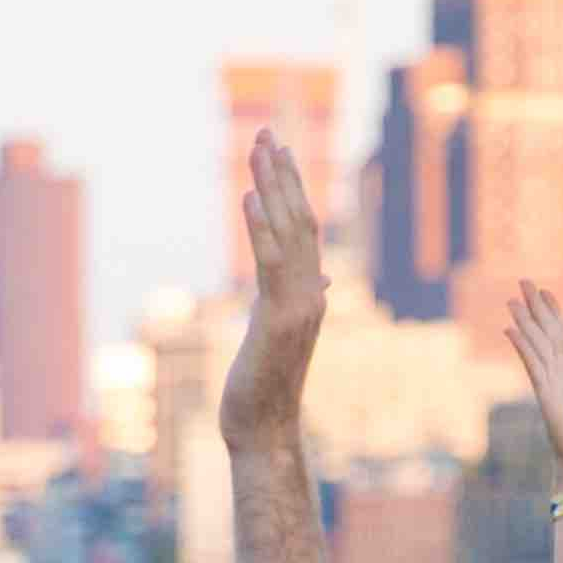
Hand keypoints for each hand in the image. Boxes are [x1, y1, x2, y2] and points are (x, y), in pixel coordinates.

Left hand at [222, 130, 324, 441]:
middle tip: (267, 132)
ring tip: (259, 149)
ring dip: (273, 188)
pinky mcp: (279, 319)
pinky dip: (261, 229)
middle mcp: (311, 292)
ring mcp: (299, 305)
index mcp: (309, 293)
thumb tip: (313, 282)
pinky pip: (271, 264)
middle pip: (300, 220)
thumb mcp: (274, 336)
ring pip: (289, 234)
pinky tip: (248, 198)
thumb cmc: (263, 388)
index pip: (305, 229)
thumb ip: (288, 303)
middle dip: (282, 175)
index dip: (293, 189)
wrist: (264, 430)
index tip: (279, 152)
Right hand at [503, 287, 562, 483]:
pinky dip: (523, 348)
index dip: (553, 315)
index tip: (545, 292)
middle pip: (544, 335)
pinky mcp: (546, 398)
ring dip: (524, 323)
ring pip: (536, 347)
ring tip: (512, 299)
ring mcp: (549, 386)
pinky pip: (533, 367)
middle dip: (534, 309)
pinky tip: (511, 329)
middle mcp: (556, 378)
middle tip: (522, 281)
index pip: (561, 339)